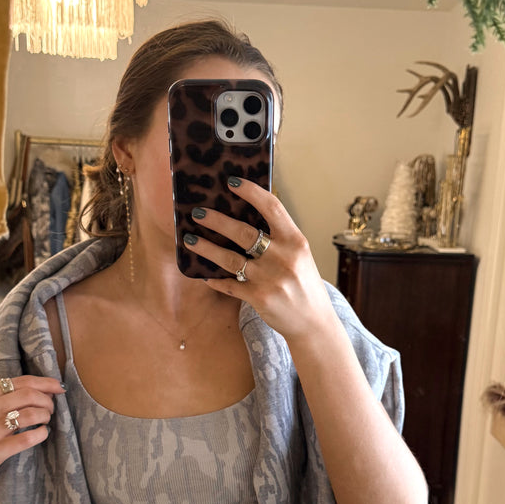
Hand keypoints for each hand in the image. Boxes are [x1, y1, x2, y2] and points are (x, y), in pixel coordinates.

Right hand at [0, 375, 64, 498]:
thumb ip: (4, 397)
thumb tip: (43, 387)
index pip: (20, 382)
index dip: (45, 383)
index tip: (59, 387)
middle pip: (28, 395)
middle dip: (47, 401)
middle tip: (51, 409)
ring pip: (30, 415)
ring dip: (45, 416)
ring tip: (45, 420)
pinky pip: (27, 438)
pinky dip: (42, 433)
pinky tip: (42, 434)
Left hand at [184, 178, 333, 340]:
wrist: (314, 322)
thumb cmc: (304, 284)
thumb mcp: (300, 255)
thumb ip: (279, 237)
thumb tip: (247, 215)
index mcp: (296, 241)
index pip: (272, 207)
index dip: (250, 192)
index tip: (231, 182)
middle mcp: (283, 257)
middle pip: (243, 232)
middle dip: (216, 220)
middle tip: (197, 213)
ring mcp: (270, 279)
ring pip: (230, 259)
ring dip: (206, 248)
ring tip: (190, 240)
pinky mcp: (259, 298)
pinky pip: (229, 285)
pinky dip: (215, 279)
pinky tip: (204, 275)